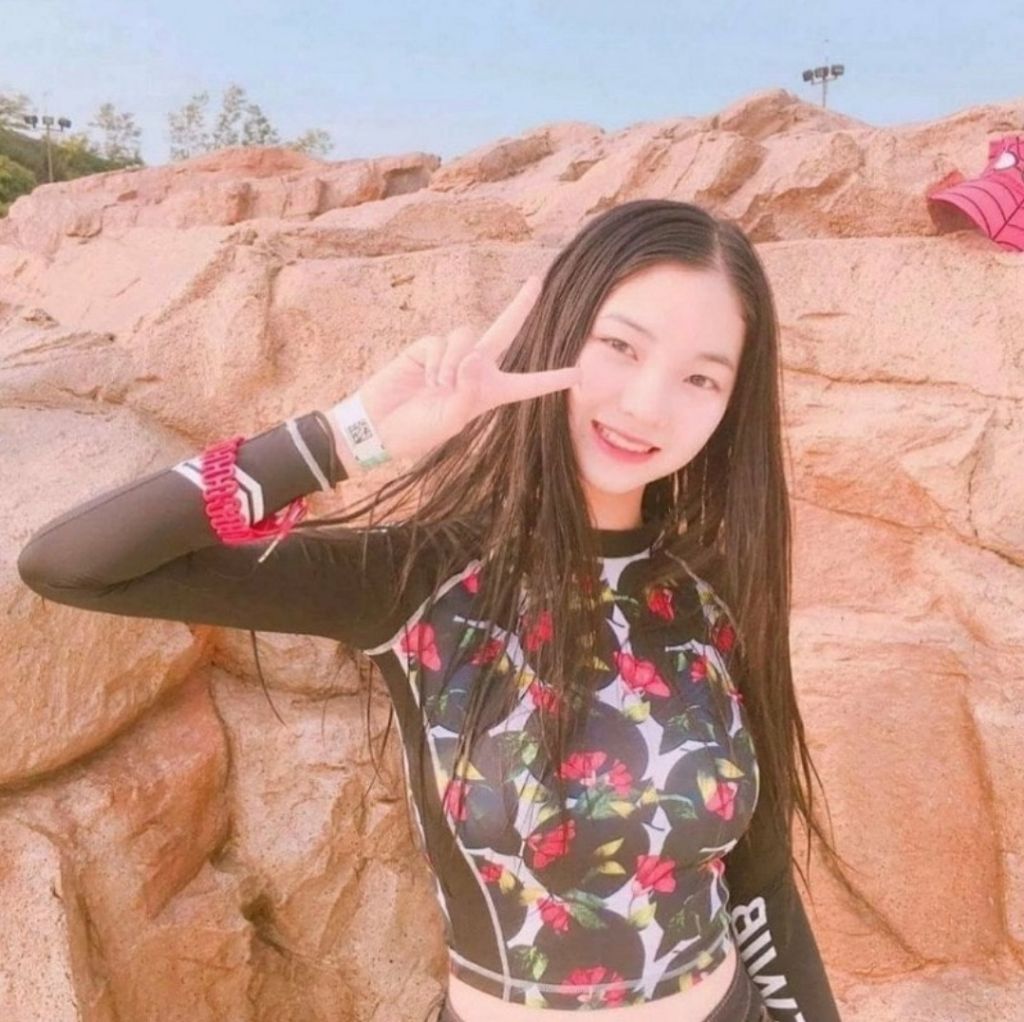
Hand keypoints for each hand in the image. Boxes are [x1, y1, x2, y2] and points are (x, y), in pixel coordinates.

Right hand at [341, 276, 580, 463]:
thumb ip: (468, 392)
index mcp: (490, 393)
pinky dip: (436, 362)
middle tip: (536, 282)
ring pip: (468, 339)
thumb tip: (474, 358)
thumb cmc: (418, 430)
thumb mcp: (451, 420)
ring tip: (440, 386)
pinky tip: (425, 379)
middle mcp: (475, 369)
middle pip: (503, 330)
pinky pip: (442, 343)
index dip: (552, 380)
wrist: (379, 424)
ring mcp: (451, 356)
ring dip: (455, 364)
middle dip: (519, 306)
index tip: (579, 374)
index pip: (526, 384)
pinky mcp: (428, 347)